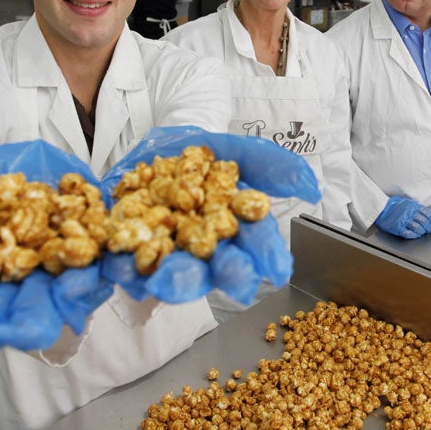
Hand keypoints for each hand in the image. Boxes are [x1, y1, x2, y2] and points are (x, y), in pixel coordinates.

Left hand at [99, 127, 313, 305]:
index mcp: (232, 229)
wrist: (136, 152)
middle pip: (217, 268)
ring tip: (170, 279)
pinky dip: (120, 270)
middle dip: (226, 275)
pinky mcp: (123, 258)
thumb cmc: (190, 156)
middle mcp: (201, 251)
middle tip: (237, 281)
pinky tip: (119, 267)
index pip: (255, 244)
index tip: (277, 269)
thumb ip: (270, 165)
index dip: (266, 256)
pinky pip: (120, 269)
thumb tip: (311, 189)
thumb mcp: (230, 148)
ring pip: (171, 275)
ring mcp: (162, 257)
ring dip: (173, 280)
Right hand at [374, 196, 430, 238]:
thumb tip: (427, 216)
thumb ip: (417, 208)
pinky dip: (414, 235)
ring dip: (421, 231)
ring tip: (421, 232)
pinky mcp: (397, 227)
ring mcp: (403, 220)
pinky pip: (409, 233)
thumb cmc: (394, 206)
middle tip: (428, 230)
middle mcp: (409, 212)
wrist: (381, 208)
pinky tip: (415, 235)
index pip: (428, 214)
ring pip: (418, 227)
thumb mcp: (408, 203)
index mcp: (413, 206)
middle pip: (424, 221)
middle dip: (428, 227)